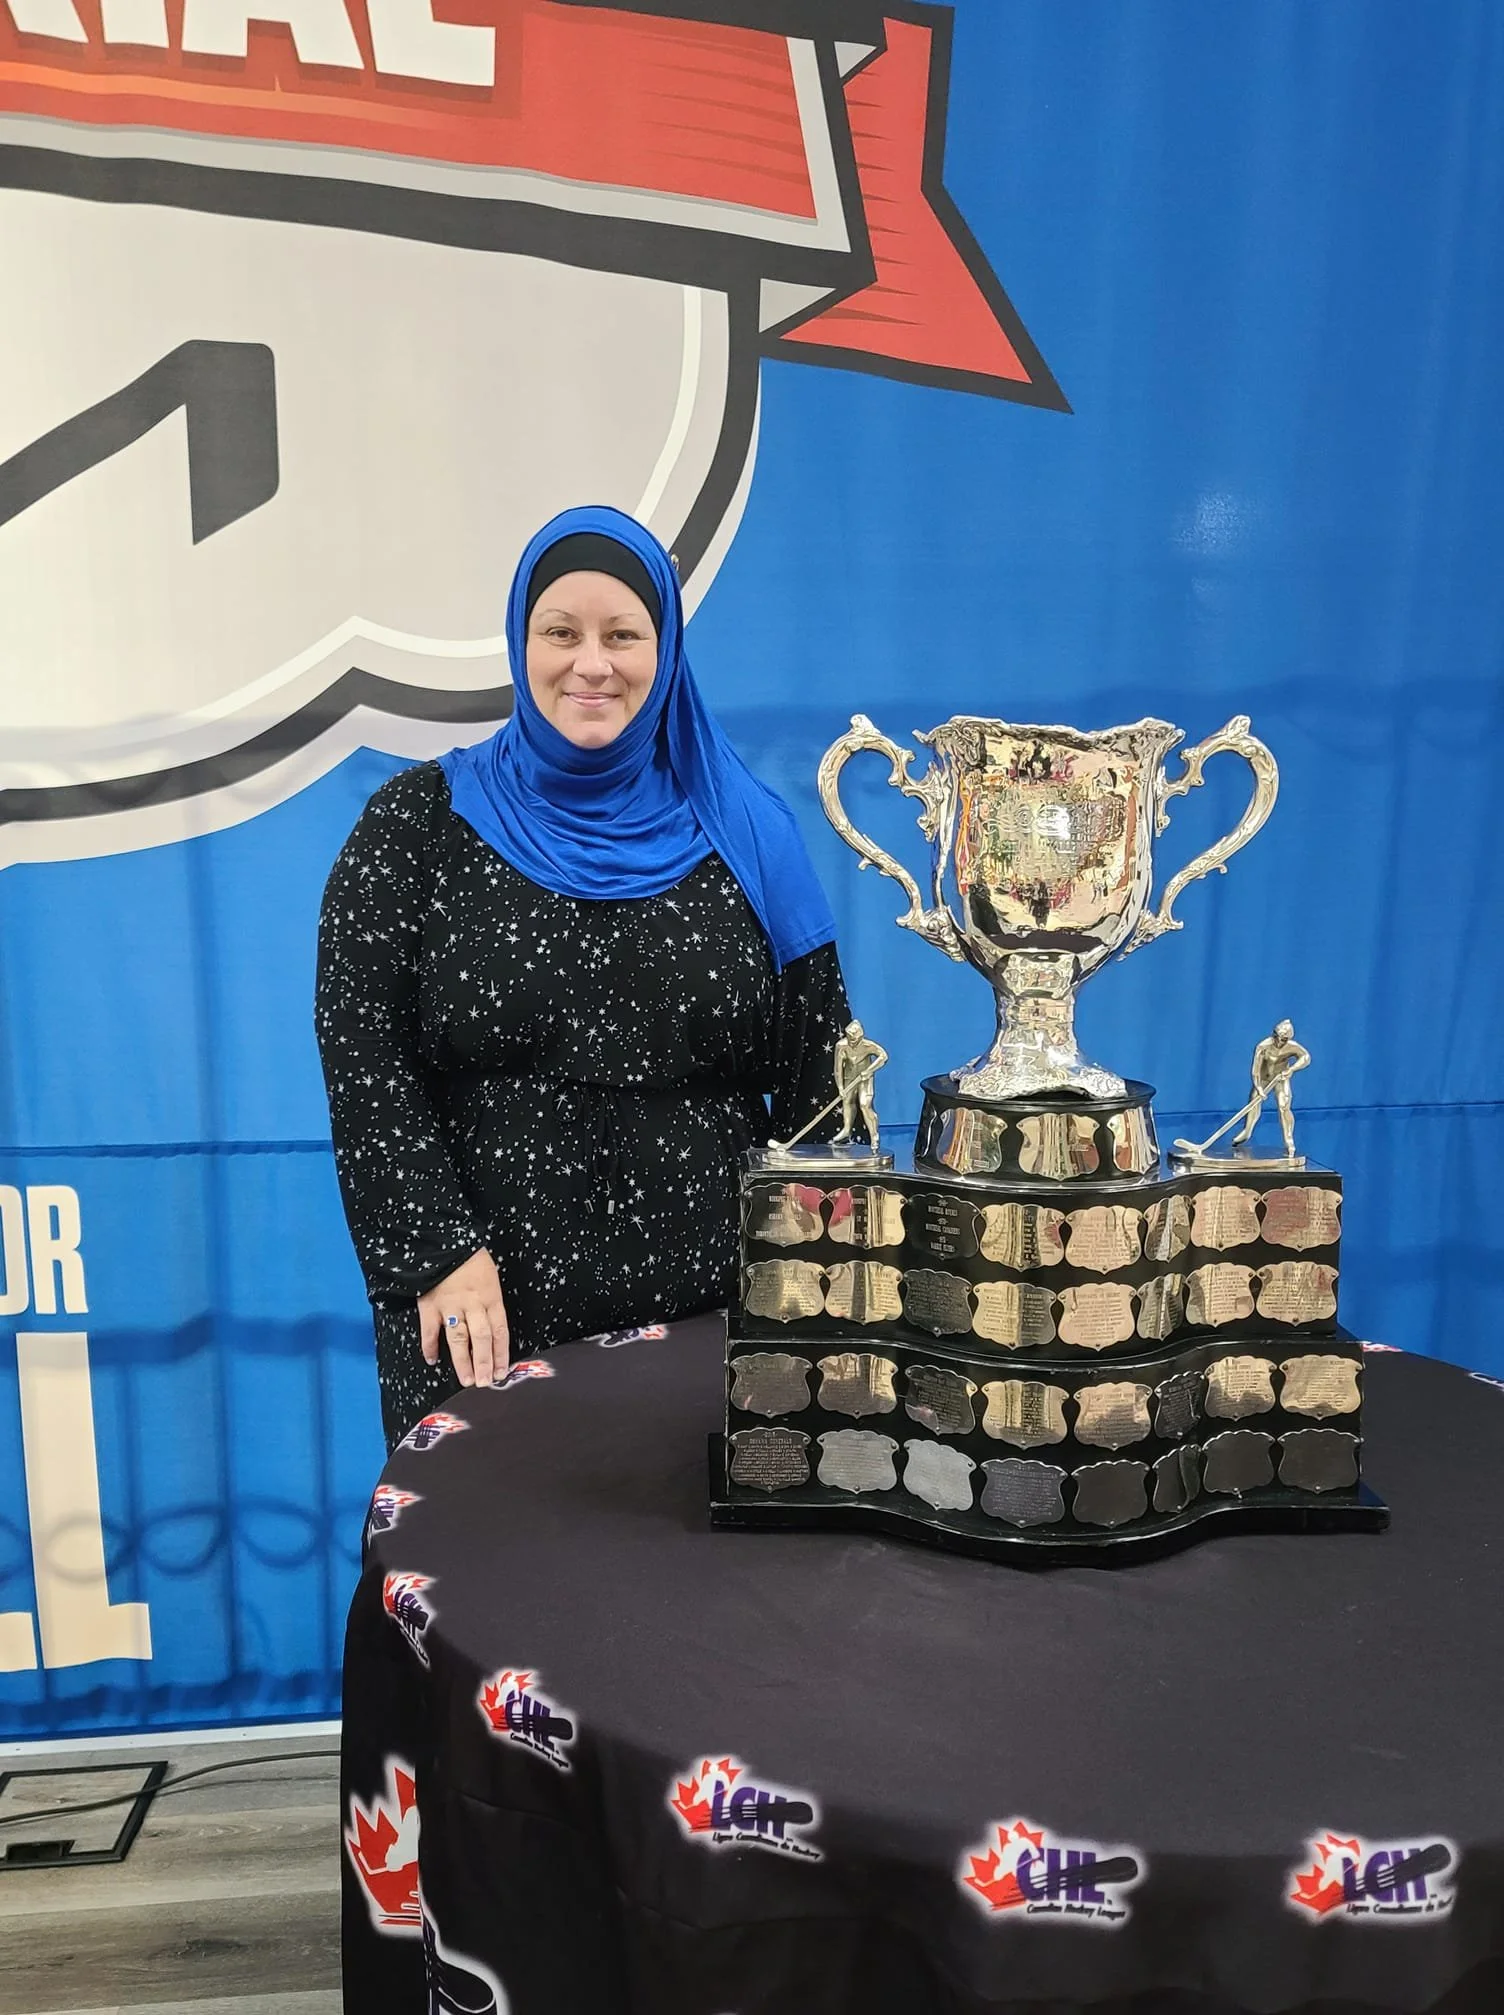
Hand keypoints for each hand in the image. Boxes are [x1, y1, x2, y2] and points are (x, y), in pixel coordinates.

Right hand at [418, 1249, 509, 1387]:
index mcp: (491, 1297)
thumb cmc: (472, 1259)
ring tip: (468, 1380)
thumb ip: (490, 1302)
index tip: (503, 1373)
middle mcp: (473, 1304)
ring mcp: (450, 1306)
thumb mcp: (490, 1277)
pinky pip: (429, 1331)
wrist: (445, 1241)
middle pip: (481, 1338)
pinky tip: (432, 1361)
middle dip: (485, 1363)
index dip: (502, 1354)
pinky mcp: (429, 1305)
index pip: (499, 1331)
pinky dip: (430, 1347)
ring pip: (458, 1339)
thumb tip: (492, 1330)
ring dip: (463, 1362)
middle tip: (486, 1383)